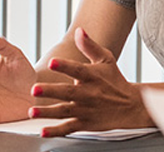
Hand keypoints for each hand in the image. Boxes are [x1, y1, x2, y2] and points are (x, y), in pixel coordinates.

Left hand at [30, 27, 153, 136]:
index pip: (77, 69)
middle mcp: (88, 93)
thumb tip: (79, 30)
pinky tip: (43, 131)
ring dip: (47, 112)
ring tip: (32, 112)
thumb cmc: (114, 79)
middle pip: (67, 92)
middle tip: (34, 89)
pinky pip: (69, 128)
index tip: (52, 62)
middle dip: (50, 91)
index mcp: (91, 76)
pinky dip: (56, 131)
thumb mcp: (105, 59)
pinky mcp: (85, 123)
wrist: (131, 106)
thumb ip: (89, 46)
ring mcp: (85, 110)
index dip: (64, 66)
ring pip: (64, 111)